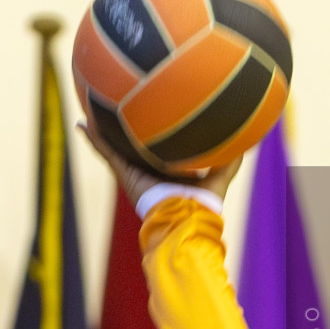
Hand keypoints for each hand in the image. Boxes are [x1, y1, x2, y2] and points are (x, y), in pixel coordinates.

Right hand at [76, 120, 242, 206]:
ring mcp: (134, 171)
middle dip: (127, 129)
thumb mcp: (220, 176)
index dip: (157, 134)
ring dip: (103, 130)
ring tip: (91, 111)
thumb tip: (248, 141)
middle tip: (119, 108)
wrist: (184, 220)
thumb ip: (231, 160)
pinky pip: (106, 152)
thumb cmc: (202, 204)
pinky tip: (81, 124)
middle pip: (135, 145)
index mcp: (169, 169)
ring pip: (115, 146)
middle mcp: (149, 169)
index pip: (160, 148)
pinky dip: (93, 139)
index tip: (154, 116)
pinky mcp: (125, 174)